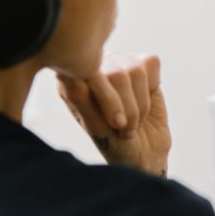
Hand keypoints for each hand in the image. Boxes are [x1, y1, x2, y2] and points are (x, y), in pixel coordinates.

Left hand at [56, 53, 171, 176]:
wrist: (143, 152)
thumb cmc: (113, 143)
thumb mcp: (95, 127)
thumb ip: (79, 99)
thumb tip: (62, 73)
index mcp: (74, 80)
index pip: (88, 73)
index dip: (108, 100)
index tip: (116, 124)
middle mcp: (96, 67)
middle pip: (118, 74)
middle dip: (127, 108)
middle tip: (124, 127)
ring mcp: (120, 63)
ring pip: (137, 71)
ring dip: (140, 105)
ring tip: (134, 120)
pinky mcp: (143, 63)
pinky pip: (151, 64)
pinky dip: (151, 89)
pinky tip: (145, 101)